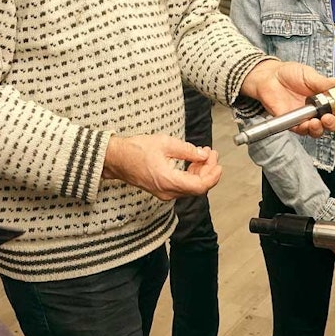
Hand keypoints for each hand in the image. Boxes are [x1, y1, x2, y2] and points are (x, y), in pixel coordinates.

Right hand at [102, 134, 221, 199]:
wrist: (117, 158)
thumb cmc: (135, 150)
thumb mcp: (165, 143)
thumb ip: (188, 150)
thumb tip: (204, 154)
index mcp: (168, 180)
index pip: (200, 186)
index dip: (213, 176)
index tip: (218, 164)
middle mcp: (167, 191)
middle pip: (197, 188)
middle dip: (208, 171)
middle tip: (211, 154)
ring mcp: (164, 192)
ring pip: (190, 188)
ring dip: (200, 173)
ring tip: (203, 155)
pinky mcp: (161, 189)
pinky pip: (182, 186)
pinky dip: (190, 175)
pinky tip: (192, 162)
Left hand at [240, 60, 334, 137]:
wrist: (268, 77)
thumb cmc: (288, 74)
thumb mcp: (307, 73)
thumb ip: (320, 81)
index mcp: (326, 97)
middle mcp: (319, 110)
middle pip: (334, 122)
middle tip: (332, 116)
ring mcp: (306, 118)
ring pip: (320, 130)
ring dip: (322, 128)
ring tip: (320, 120)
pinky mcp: (293, 123)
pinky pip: (303, 131)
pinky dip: (307, 129)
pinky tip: (308, 123)